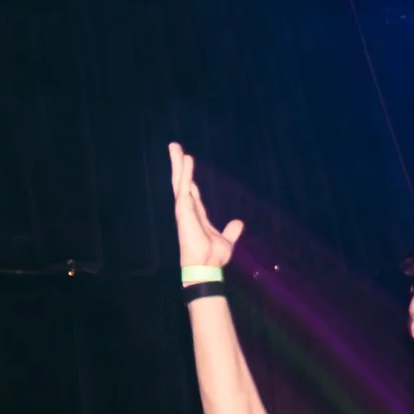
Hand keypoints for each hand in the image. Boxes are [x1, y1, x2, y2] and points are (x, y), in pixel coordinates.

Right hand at [168, 142, 243, 269]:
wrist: (206, 267)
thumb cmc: (213, 257)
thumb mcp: (227, 241)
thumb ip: (232, 231)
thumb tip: (239, 223)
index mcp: (197, 215)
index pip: (192, 191)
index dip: (189, 177)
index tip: (186, 162)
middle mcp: (188, 209)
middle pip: (183, 181)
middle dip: (179, 164)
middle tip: (175, 147)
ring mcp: (184, 209)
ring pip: (180, 180)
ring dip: (178, 163)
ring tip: (174, 146)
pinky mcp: (183, 210)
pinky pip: (184, 187)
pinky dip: (185, 172)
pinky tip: (186, 159)